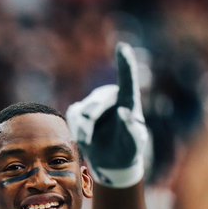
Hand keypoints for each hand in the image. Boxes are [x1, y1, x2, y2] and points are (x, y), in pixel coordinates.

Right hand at [66, 42, 151, 187]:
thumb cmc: (128, 150)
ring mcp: (95, 101)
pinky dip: (75, 128)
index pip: (128, 79)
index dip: (125, 63)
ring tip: (86, 143)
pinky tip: (83, 139)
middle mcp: (111, 96)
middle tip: (86, 140)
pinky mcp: (80, 109)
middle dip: (90, 122)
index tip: (122, 47)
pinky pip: (73, 115)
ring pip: (82, 111)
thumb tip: (123, 112)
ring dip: (82, 129)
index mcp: (129, 100)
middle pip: (97, 102)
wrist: (112, 161)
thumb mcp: (135, 144)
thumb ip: (132, 130)